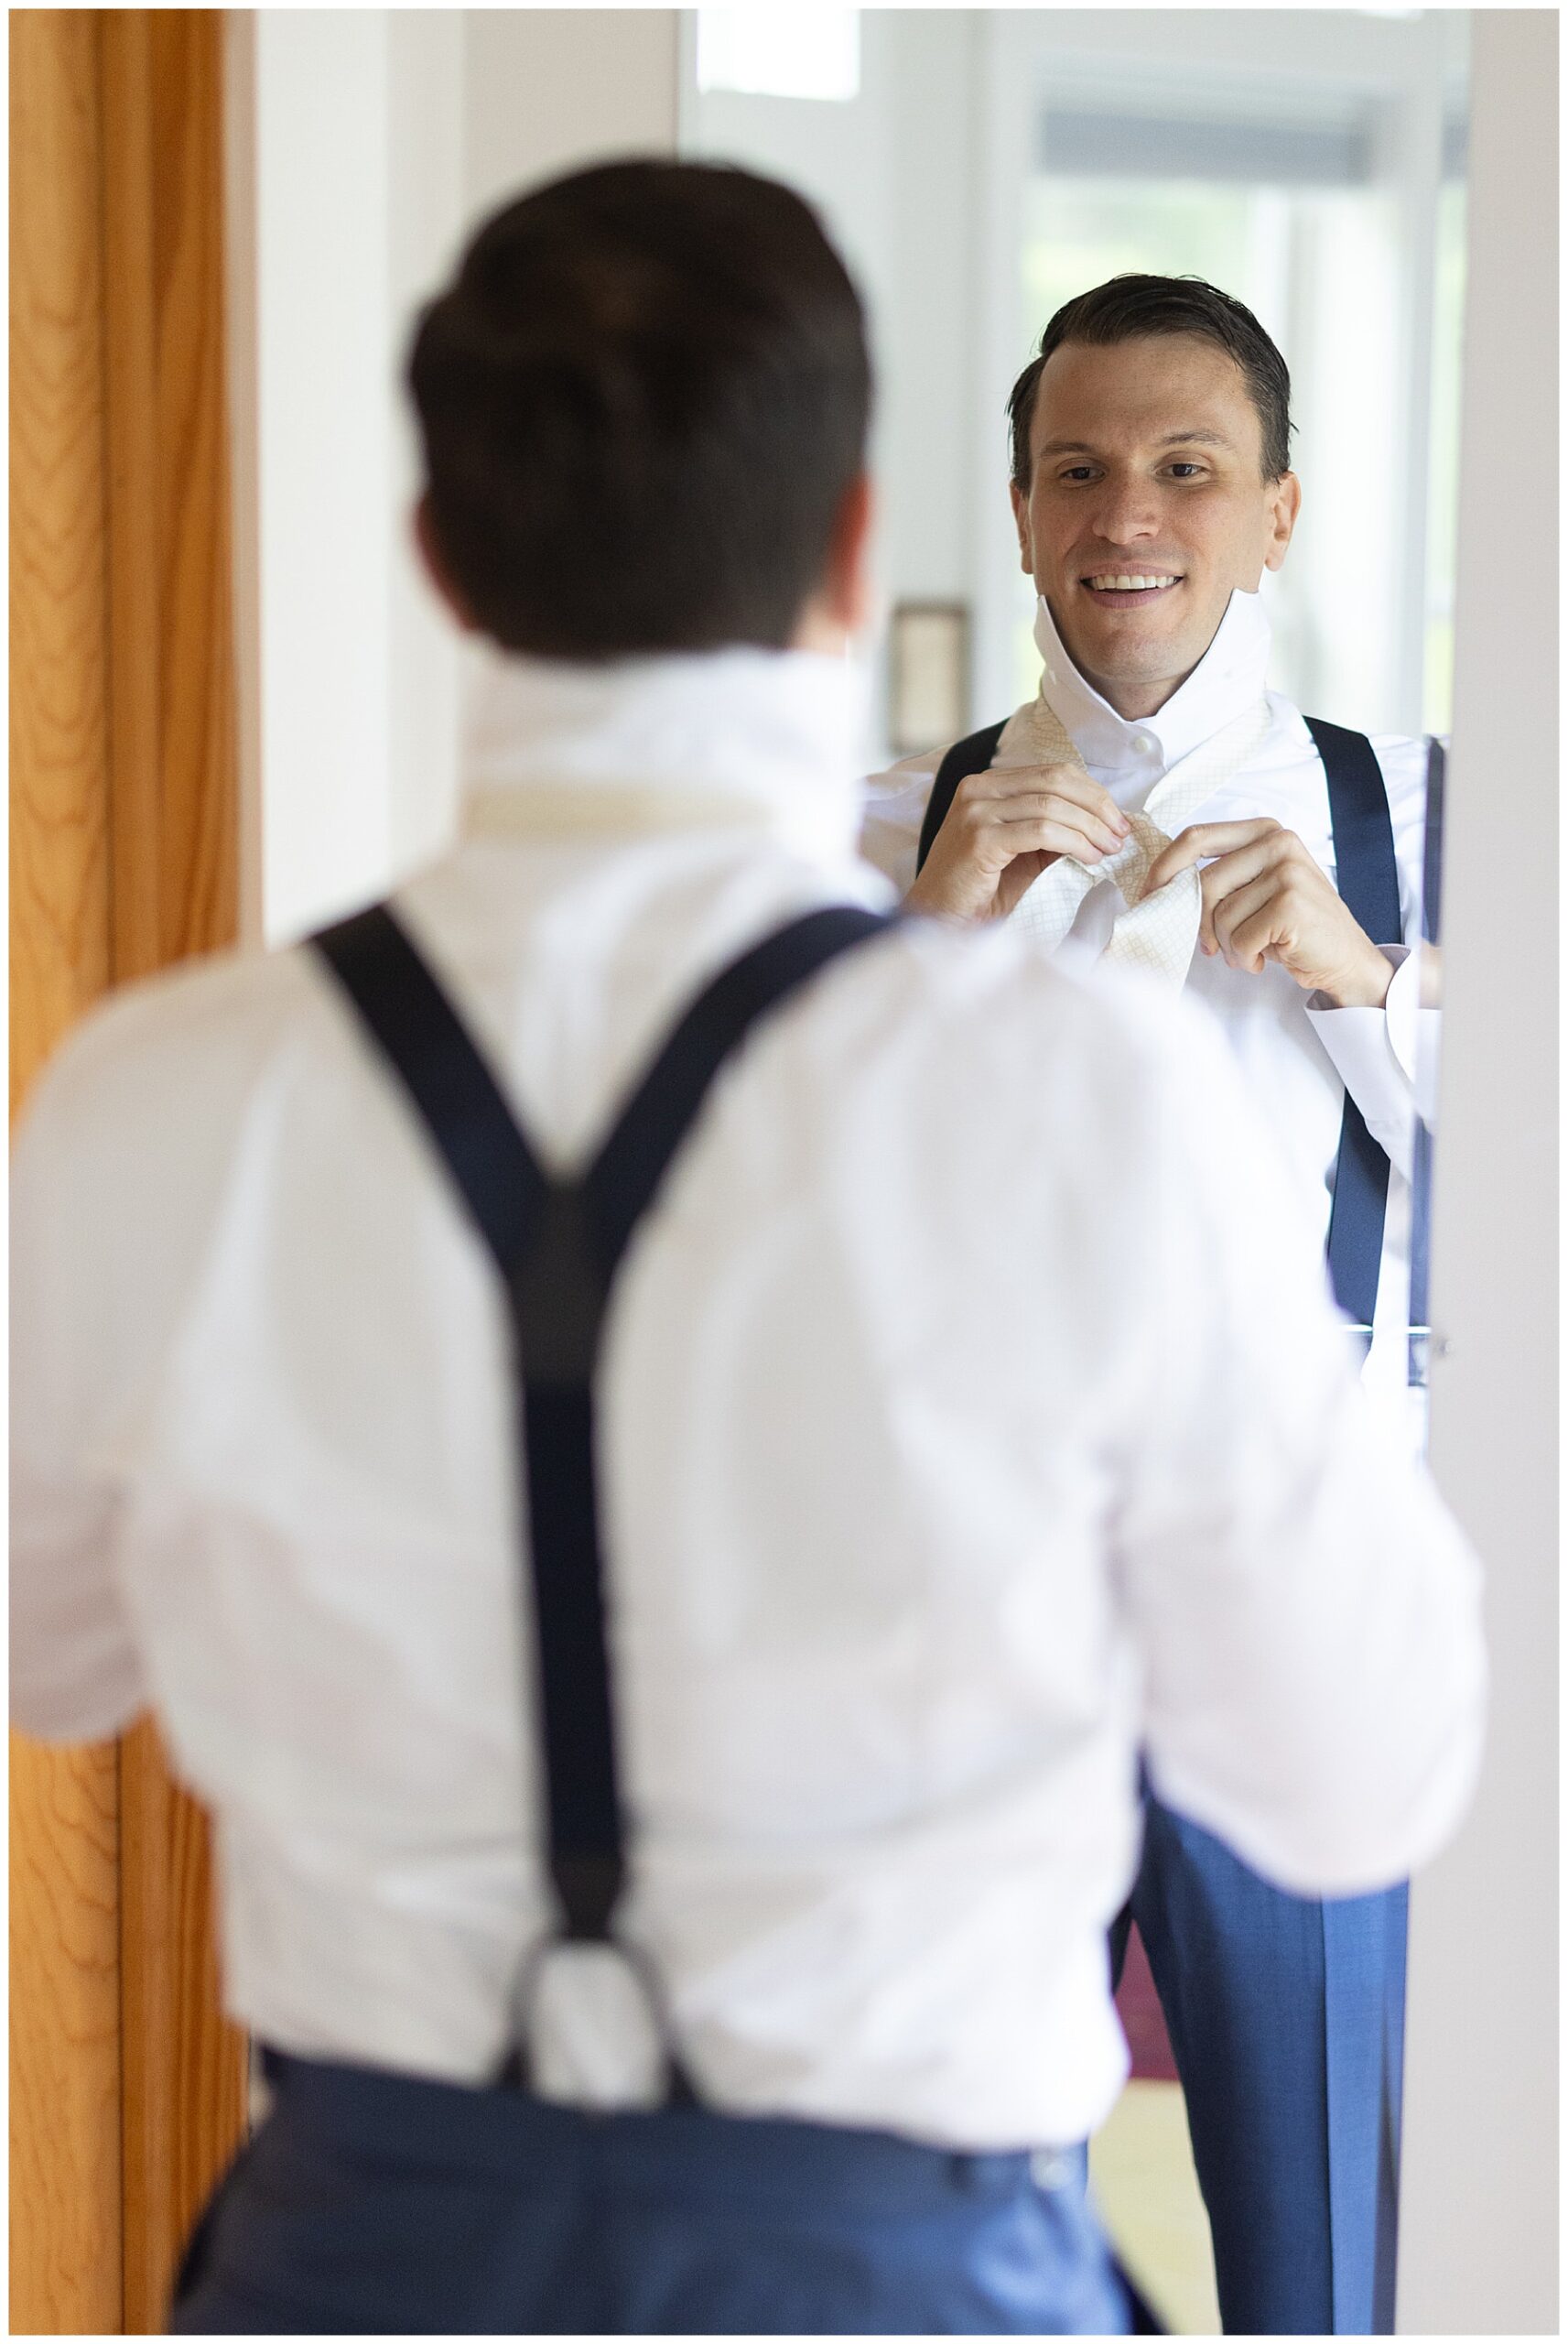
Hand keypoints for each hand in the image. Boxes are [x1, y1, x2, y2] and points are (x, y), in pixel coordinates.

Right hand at [905, 763, 1130, 922]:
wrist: (938, 918)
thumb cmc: (980, 889)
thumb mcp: (1023, 851)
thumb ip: (1053, 830)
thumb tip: (1103, 824)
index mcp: (988, 784)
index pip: (1053, 772)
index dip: (1092, 792)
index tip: (1117, 819)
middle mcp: (978, 789)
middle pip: (1056, 781)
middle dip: (1097, 807)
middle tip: (1120, 833)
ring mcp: (976, 811)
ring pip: (1051, 805)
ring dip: (1089, 827)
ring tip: (1109, 849)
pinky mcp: (979, 838)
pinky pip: (1041, 831)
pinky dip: (1073, 843)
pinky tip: (1088, 858)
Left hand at [1142, 819, 1393, 1005]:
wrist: (1344, 958)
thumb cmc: (1291, 927)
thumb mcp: (1256, 888)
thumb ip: (1221, 876)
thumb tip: (1161, 887)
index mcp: (1264, 831)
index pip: (1196, 837)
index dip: (1164, 868)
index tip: (1149, 895)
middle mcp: (1278, 842)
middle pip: (1204, 883)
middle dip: (1201, 924)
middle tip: (1212, 946)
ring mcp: (1288, 871)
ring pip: (1221, 915)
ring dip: (1228, 946)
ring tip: (1251, 951)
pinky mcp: (1291, 904)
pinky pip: (1240, 939)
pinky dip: (1244, 958)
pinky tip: (1264, 959)